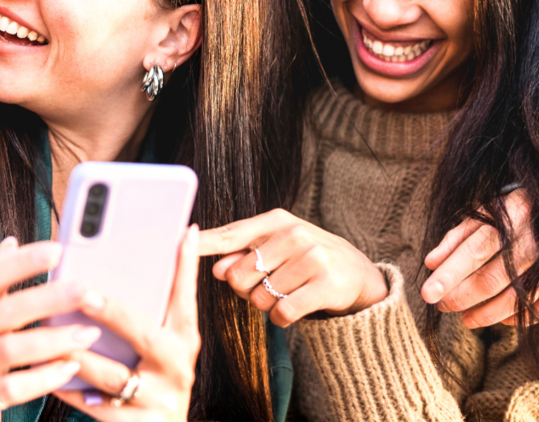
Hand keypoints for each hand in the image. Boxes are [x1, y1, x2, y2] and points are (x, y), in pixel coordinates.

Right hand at [0, 238, 95, 421]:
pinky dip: (44, 377)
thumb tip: (11, 242)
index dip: (23, 262)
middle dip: (49, 298)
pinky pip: (12, 388)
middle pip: (6, 311)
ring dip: (54, 340)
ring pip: (11, 349)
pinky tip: (69, 367)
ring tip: (88, 333)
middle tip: (86, 290)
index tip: (58, 250)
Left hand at [53, 225, 202, 420]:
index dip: (186, 265)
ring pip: (113, 374)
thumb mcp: (164, 344)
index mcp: (183, 340)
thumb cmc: (156, 378)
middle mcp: (177, 367)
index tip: (181, 232)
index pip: (186, 296)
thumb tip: (156, 244)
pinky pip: (96, 406)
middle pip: (145, 334)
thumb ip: (152, 305)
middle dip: (113, 312)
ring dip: (78, 354)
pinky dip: (69, 389)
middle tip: (85, 293)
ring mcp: (158, 398)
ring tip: (49, 335)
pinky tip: (47, 374)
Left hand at [201, 209, 387, 325]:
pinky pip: (282, 313)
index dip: (203, 242)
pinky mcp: (326, 286)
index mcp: (276, 220)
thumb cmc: (305, 258)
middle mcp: (294, 234)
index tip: (180, 240)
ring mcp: (312, 258)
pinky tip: (295, 308)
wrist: (358, 274)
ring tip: (288, 292)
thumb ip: (243, 255)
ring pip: (259, 298)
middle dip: (246, 289)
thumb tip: (217, 269)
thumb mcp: (277, 248)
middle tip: (269, 284)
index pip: (231, 234)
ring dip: (266, 305)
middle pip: (238, 276)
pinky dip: (281, 318)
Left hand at [422, 189, 538, 327]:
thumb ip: (457, 237)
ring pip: (516, 299)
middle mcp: (535, 241)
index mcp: (510, 218)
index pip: (474, 250)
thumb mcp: (486, 213)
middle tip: (440, 306)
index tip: (426, 294)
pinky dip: (519, 317)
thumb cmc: (516, 213)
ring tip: (465, 319)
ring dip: (486, 314)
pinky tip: (500, 319)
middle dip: (462, 297)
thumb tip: (430, 264)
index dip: (449, 275)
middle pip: (492, 278)